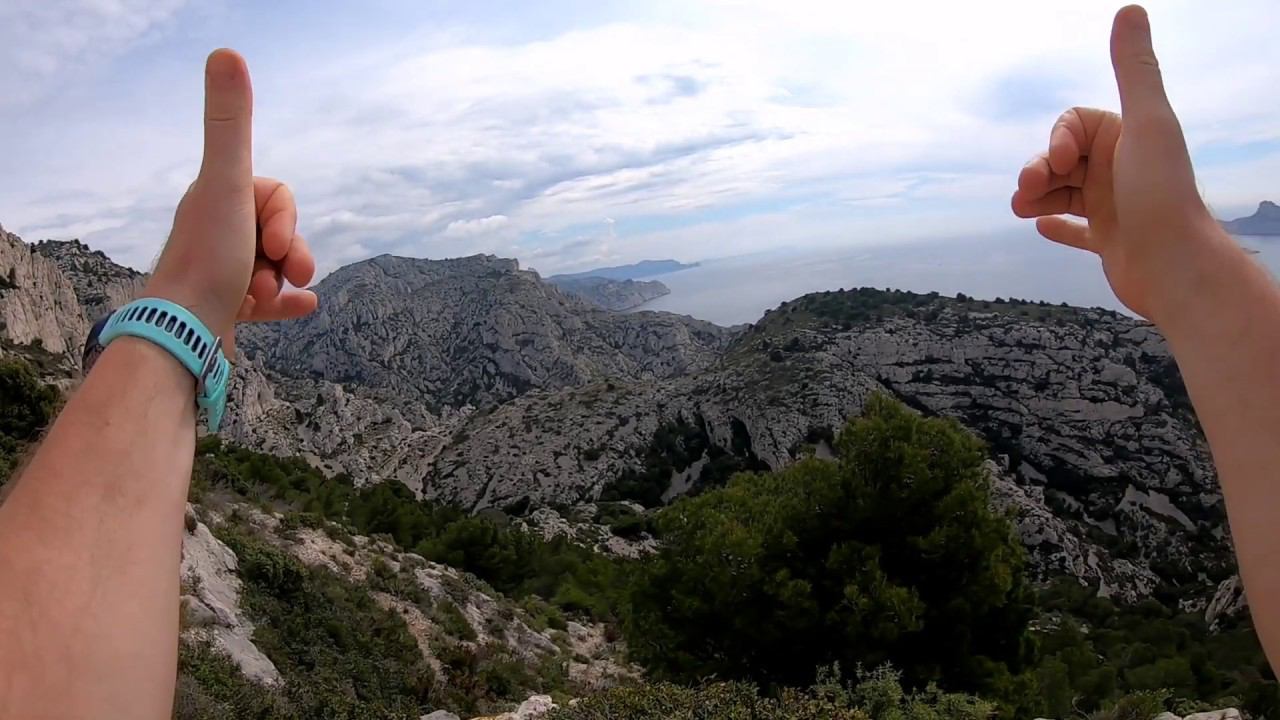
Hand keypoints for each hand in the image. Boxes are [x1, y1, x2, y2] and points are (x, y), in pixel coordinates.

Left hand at [144, 49, 317, 355]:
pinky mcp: (227, 309)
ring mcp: (221, 271)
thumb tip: (227, 53)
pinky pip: (270, 300)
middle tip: (285, 271)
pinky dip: (288, 302)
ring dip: (285, 280)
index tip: (272, 243)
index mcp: (214, 200)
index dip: (285, 218)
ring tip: (269, 296)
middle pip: (279, 229)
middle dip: (290, 250)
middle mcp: (214, 231)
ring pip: (276, 265)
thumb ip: (229, 122)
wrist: (182, 334)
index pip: (275, 196)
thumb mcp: (226, 184)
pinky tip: (303, 305)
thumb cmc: (206, 260)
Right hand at [1011, 5, 1232, 324]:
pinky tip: (1040, 226)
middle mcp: (1121, 169)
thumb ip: (1134, 69)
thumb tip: (1129, 10)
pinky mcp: (1109, 242)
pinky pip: (1075, 230)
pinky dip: (1056, 226)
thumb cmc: (1160, 195)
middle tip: (1024, 191)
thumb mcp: (1146, 123)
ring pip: (1061, 193)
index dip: (1058, 140)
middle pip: (1061, 159)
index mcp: (1128, 139)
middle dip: (1037, 170)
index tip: (1061, 162)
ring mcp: (1114, 206)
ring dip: (1036, 196)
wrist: (1175, 267)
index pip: (1074, 126)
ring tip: (1021, 209)